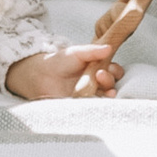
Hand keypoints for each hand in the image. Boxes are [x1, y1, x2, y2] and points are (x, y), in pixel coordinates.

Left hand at [5, 43, 123, 100]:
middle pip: (112, 85)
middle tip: (100, 75)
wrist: (42, 75)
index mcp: (98, 69)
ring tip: (101, 89)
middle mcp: (97, 84)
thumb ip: (92, 51)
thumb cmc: (61, 61)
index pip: (114, 72)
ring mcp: (91, 96)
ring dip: (106, 94)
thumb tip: (109, 47)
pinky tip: (94, 102)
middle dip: (109, 81)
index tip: (110, 67)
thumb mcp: (77, 52)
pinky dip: (96, 106)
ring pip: (105, 99)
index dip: (115, 70)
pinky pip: (93, 109)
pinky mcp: (82, 107)